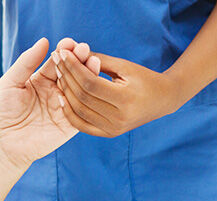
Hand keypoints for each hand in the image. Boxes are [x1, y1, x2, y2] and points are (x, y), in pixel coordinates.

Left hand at [0, 38, 78, 167]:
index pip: (57, 63)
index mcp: (41, 80)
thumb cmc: (2, 112)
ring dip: (87, 75)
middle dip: (79, 60)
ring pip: (79, 90)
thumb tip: (44, 40)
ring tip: (92, 62)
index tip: (70, 43)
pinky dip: (86, 98)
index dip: (64, 52)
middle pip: (71, 73)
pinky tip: (89, 86)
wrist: (2, 144)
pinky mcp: (69, 124)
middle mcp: (55, 91)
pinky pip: (81, 111)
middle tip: (84, 49)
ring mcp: (63, 107)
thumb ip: (26, 62)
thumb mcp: (10, 82)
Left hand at [54, 49, 180, 136]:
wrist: (161, 100)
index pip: (90, 83)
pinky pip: (82, 125)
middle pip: (82, 97)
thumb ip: (99, 60)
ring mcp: (114, 129)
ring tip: (57, 75)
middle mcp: (119, 118)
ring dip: (65, 92)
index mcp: (126, 99)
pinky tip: (62, 98)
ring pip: (79, 111)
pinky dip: (70, 113)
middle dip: (66, 76)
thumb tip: (72, 51)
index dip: (73, 67)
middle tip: (55, 60)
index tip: (61, 53)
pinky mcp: (109, 133)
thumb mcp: (124, 66)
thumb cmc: (143, 78)